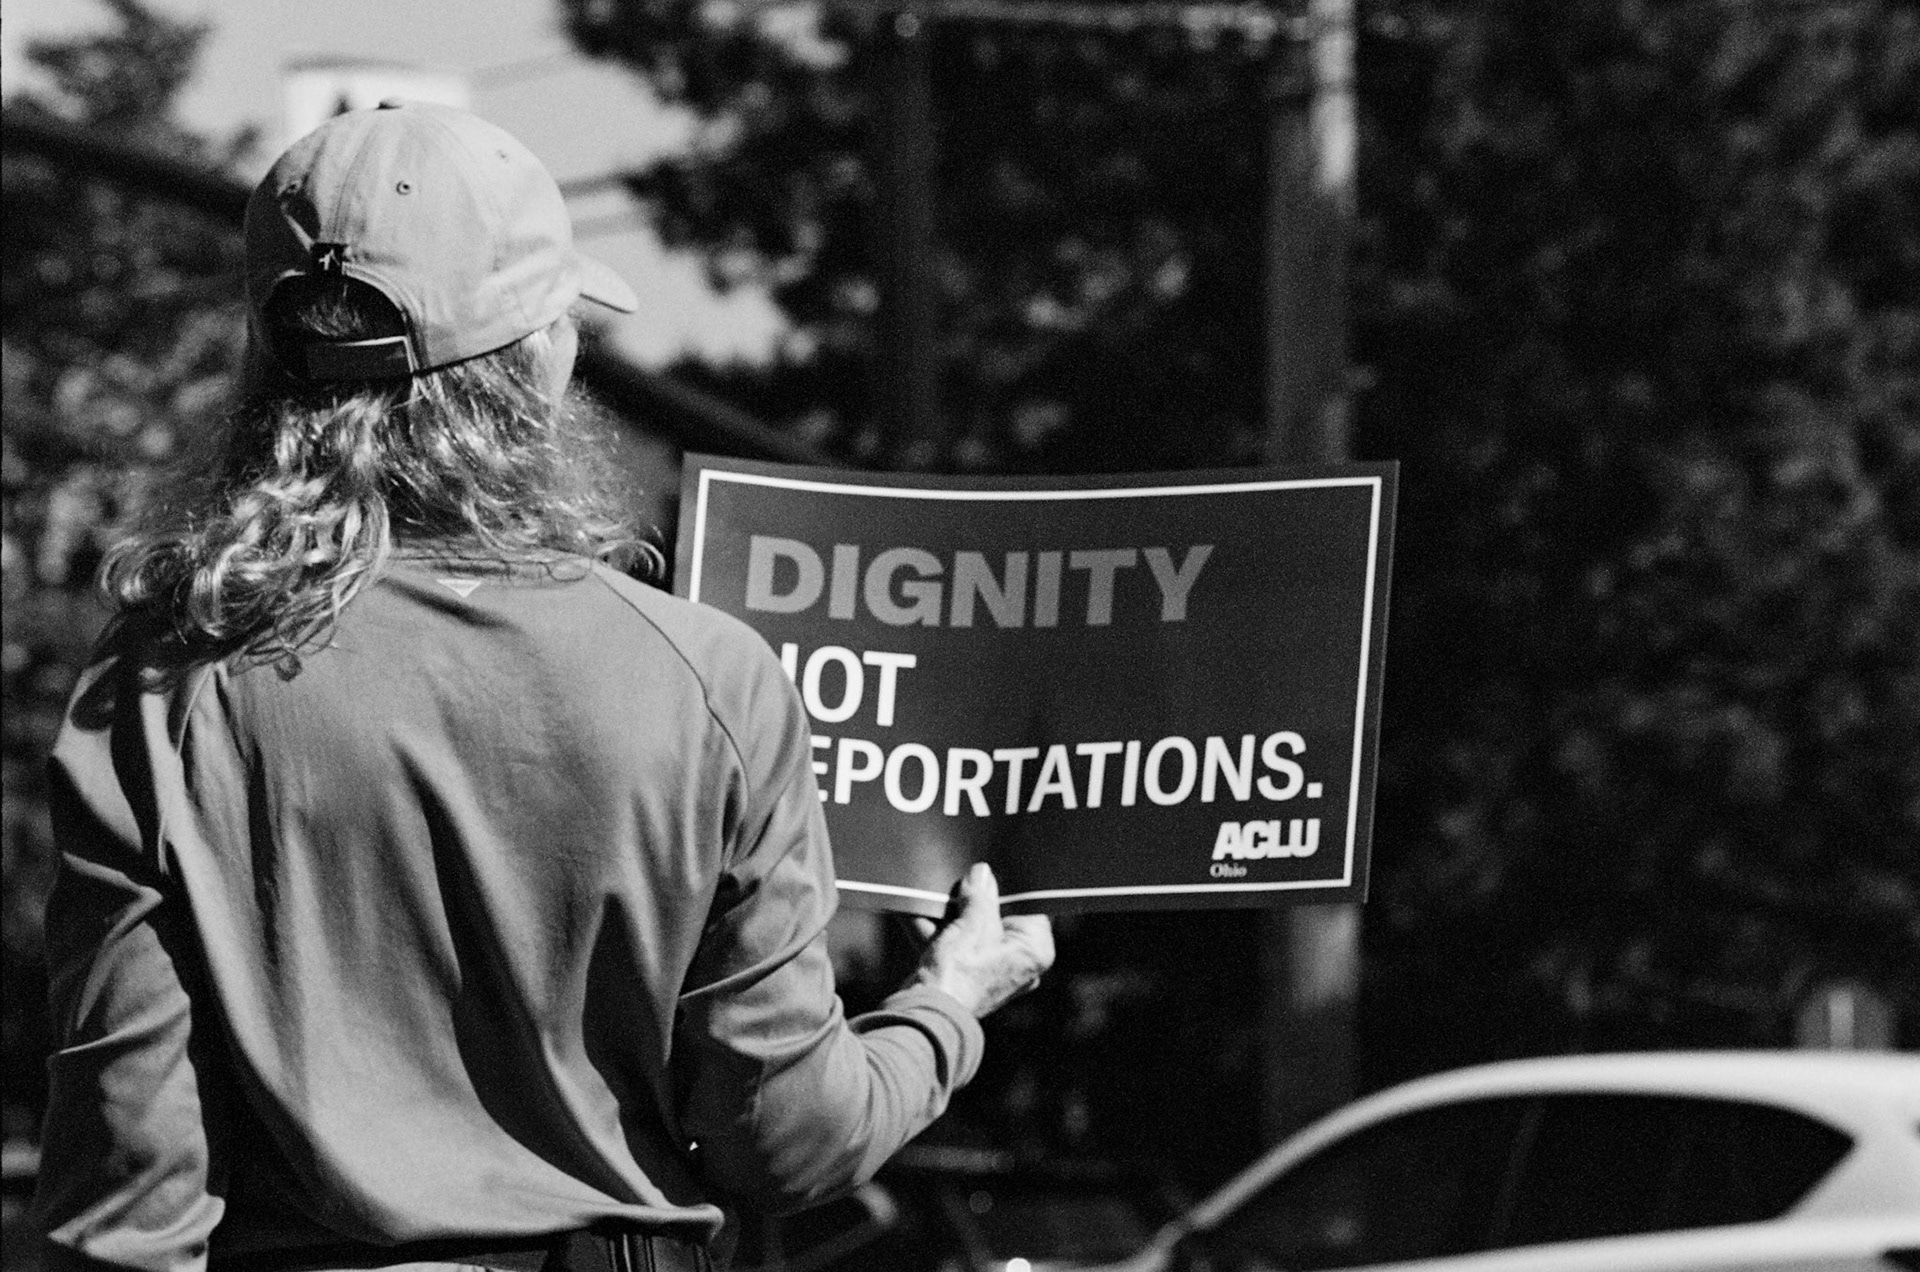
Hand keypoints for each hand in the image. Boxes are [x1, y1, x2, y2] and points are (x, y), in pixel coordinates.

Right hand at [910, 864, 1054, 1018]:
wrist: (923, 1014)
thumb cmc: (959, 974)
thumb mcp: (972, 923)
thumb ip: (980, 895)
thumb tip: (982, 874)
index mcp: (1033, 951)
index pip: (1029, 908)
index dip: (1009, 889)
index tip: (992, 872)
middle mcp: (1017, 964)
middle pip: (997, 919)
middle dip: (973, 902)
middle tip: (962, 882)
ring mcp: (991, 972)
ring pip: (971, 932)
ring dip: (949, 916)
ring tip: (934, 898)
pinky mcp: (965, 978)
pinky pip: (954, 946)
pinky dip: (936, 932)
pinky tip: (915, 912)